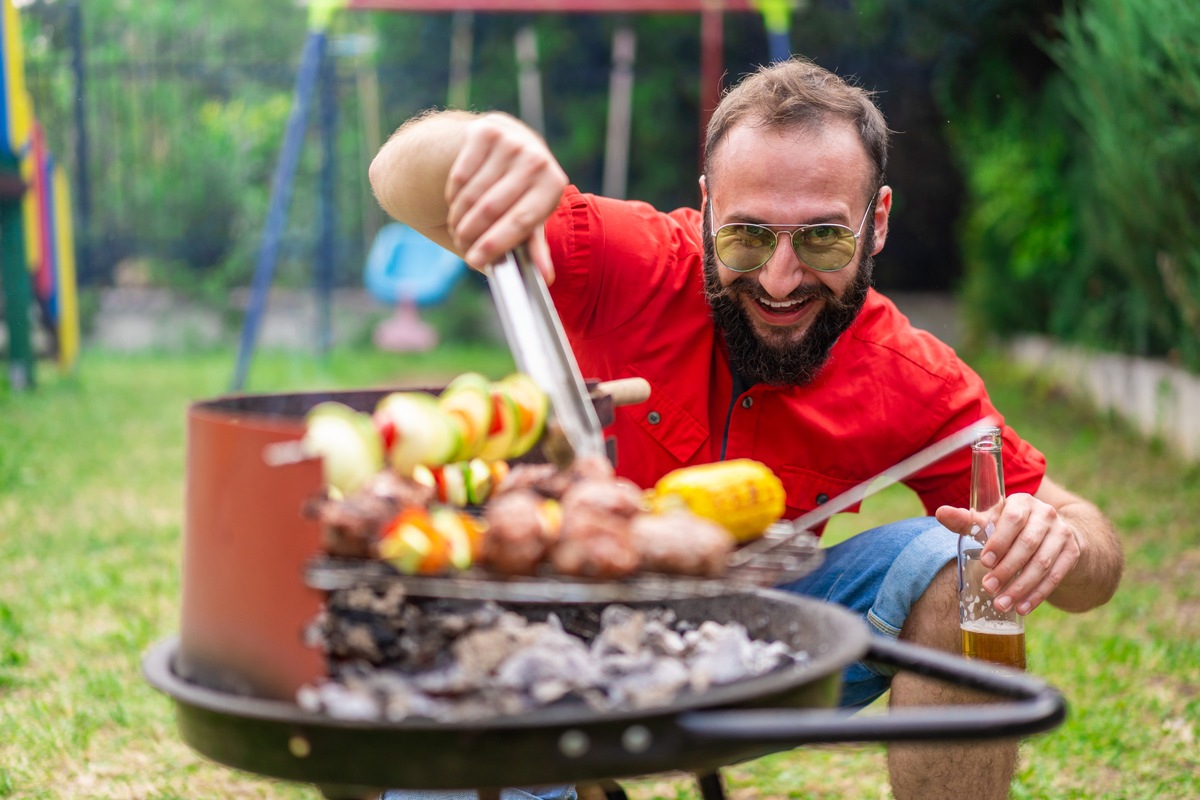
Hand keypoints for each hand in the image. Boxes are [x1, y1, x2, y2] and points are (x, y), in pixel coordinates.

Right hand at [445, 113, 567, 280]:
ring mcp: (510, 142)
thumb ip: (536, 245)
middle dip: (472, 234)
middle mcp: (535, 159)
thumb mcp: (534, 215)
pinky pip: (460, 175)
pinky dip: (453, 196)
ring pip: (472, 194)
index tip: (475, 261)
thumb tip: (546, 277)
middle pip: (492, 208)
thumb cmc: (524, 190)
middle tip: (463, 247)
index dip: (496, 244)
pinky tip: (457, 203)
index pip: (521, 221)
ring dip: (459, 219)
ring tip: (459, 229)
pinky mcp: (485, 131)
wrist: (511, 142)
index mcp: (553, 184)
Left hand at [935, 493, 1081, 615]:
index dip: (999, 541)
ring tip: (1001, 604)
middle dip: (1007, 569)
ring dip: (1022, 586)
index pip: (1013, 518)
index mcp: (1022, 502)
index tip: (984, 561)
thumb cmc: (1011, 528)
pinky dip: (1038, 594)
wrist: (1051, 534)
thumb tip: (941, 513)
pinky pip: (1056, 576)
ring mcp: (1063, 533)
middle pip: (1028, 544)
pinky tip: (1022, 608)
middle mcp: (1046, 514)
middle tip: (989, 587)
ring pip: (1043, 563)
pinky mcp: (1072, 553)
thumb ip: (967, 520)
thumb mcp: (991, 521)